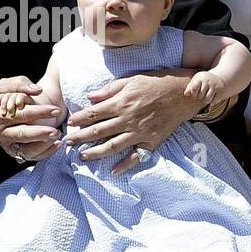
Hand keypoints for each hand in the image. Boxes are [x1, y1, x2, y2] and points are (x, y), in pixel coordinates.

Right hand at [0, 77, 62, 162]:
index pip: (20, 114)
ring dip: (42, 146)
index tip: (55, 109)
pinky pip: (28, 156)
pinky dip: (43, 153)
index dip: (39, 112)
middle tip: (56, 131)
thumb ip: (20, 84)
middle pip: (22, 134)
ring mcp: (7, 143)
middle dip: (40, 133)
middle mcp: (1, 132)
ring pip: (24, 150)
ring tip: (58, 139)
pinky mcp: (13, 151)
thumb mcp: (2, 86)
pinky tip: (55, 145)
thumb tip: (37, 90)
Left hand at [65, 70, 202, 174]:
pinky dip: (125, 165)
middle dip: (81, 137)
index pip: (94, 113)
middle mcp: (128, 119)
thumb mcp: (131, 80)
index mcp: (121, 103)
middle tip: (68, 143)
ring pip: (113, 146)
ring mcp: (139, 132)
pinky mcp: (151, 142)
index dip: (80, 119)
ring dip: (96, 153)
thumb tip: (90, 97)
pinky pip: (136, 156)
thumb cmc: (155, 83)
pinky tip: (114, 171)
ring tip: (83, 156)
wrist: (182, 93)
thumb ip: (110, 89)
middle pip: (99, 131)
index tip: (70, 123)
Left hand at [184, 70, 224, 106]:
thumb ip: (190, 86)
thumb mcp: (197, 80)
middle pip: (200, 96)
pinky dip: (212, 102)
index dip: (193, 93)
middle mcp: (208, 81)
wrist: (222, 78)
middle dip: (199, 97)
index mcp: (201, 78)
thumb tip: (186, 94)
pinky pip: (213, 102)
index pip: (194, 88)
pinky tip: (213, 96)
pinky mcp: (221, 92)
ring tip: (206, 96)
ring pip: (207, 100)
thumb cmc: (205, 80)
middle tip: (202, 94)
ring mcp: (215, 87)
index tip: (194, 93)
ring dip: (205, 100)